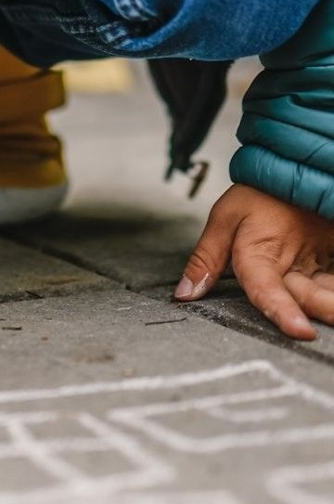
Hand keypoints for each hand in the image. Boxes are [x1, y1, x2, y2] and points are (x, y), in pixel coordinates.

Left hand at [176, 183, 333, 339]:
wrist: (295, 170)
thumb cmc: (258, 195)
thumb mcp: (223, 220)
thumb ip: (205, 260)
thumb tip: (185, 294)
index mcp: (262, 252)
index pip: (269, 288)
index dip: (282, 311)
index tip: (300, 332)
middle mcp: (295, 261)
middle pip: (304, 299)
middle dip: (312, 314)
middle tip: (310, 331)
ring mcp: (320, 260)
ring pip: (327, 292)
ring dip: (326, 305)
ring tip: (323, 318)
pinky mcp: (333, 258)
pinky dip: (329, 292)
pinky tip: (325, 304)